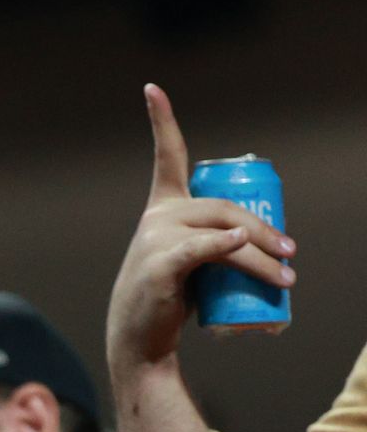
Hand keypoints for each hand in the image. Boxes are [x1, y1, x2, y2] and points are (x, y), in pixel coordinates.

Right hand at [105, 83, 295, 379]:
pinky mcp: (161, 265)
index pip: (165, 157)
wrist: (141, 342)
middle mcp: (156, 217)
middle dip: (264, 229)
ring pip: (225, 233)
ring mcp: (155, 240)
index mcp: (161, 208)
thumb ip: (219, 240)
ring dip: (262, 254)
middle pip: (224, 207)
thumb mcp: (195, 262)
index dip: (160, 121)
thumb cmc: (171, 300)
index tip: (152, 89)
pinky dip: (223, 247)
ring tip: (287, 277)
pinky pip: (200, 250)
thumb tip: (275, 241)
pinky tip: (239, 243)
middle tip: (292, 254)